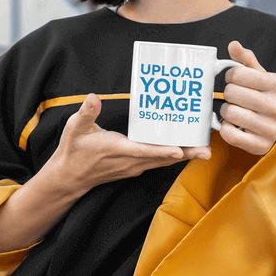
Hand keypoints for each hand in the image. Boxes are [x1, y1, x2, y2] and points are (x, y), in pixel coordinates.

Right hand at [49, 94, 211, 194]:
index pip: (143, 151)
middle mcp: (129, 161)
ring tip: (203, 150)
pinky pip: (158, 162)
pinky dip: (172, 156)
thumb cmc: (73, 151)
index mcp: (117, 149)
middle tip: (206, 150)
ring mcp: (133, 166)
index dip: (162, 151)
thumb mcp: (74, 128)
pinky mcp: (134, 167)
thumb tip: (94, 98)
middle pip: (162, 158)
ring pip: (163, 162)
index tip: (178, 150)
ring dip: (183, 156)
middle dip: (184, 154)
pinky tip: (184, 149)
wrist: (69, 177)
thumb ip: (87, 113)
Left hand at [219, 41, 275, 155]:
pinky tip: (233, 125)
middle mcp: (275, 107)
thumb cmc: (270, 98)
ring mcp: (269, 128)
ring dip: (226, 110)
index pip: (238, 74)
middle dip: (228, 93)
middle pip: (231, 93)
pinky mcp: (260, 145)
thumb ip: (247, 61)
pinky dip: (226, 128)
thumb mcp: (264, 77)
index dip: (230, 76)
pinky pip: (229, 134)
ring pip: (229, 113)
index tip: (233, 80)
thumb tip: (233, 45)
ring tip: (234, 109)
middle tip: (233, 96)